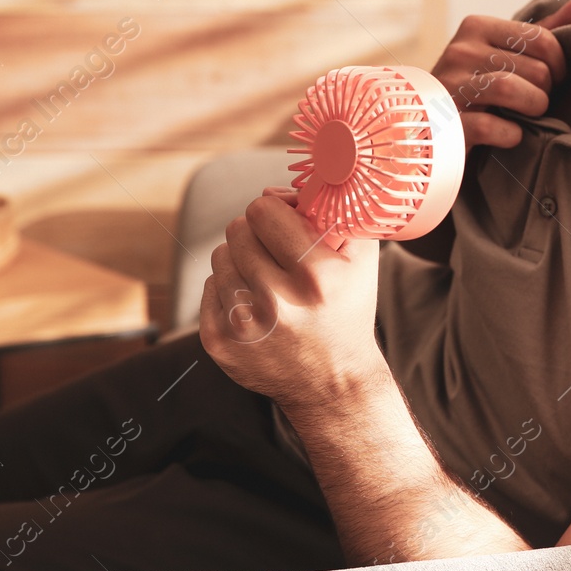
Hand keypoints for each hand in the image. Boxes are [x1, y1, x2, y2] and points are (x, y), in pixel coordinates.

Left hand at [199, 194, 389, 408]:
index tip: (285, 220)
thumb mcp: (360, 259)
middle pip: (237, 230)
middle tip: (276, 251)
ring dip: (242, 261)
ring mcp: (243, 325)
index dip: (273, 209)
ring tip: (268, 281)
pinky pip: (209, 288)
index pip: (262, 210)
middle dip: (256, 233)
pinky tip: (255, 306)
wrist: (333, 383)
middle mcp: (277, 301)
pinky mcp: (219, 343)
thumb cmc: (347, 310)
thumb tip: (287, 187)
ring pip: (220, 256)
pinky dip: (229, 291)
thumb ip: (335, 212)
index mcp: (316, 275)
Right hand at [429, 0, 570, 149]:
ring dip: (533, 109)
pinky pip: (492, 126)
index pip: (541, 38)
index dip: (560, 64)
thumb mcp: (505, 54)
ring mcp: (450, 86)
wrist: (429, 128)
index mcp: (476, 27)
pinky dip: (510, 135)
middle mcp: (460, 51)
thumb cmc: (477, 88)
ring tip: (529, 117)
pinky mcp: (446, 122)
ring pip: (513, 90)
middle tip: (538, 102)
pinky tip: (509, 136)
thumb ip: (545, 32)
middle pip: (534, 69)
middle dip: (546, 91)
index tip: (554, 79)